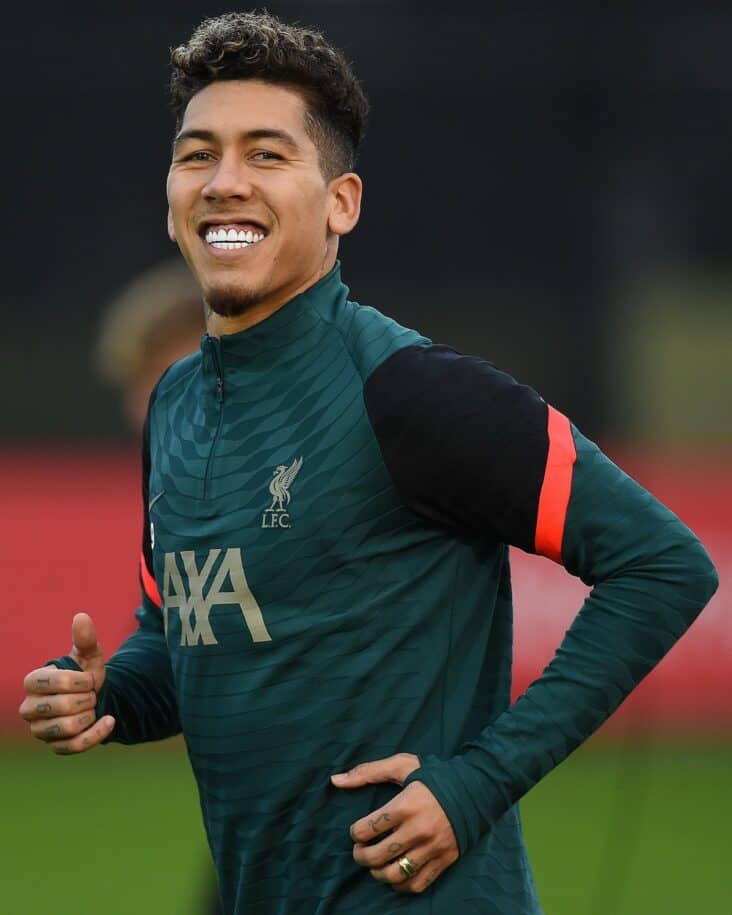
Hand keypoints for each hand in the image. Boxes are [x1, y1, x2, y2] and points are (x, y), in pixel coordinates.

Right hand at [18, 612, 114, 754]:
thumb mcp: (89, 655)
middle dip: (87, 698)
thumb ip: (85, 638)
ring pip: (67, 728)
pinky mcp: (55, 746)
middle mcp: (29, 708)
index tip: (89, 678)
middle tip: (91, 694)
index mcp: (33, 681)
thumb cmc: (85, 672)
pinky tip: (109, 720)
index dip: (80, 680)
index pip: (55, 682)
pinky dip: (96, 734)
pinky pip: (74, 746)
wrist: (95, 697)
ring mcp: (40, 730)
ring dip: (89, 715)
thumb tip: (81, 616)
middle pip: (62, 706)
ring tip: (92, 707)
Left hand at [331, 753, 458, 893]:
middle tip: (360, 850)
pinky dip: (400, 885)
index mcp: (405, 805)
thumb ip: (367, 772)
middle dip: (360, 855)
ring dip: (377, 873)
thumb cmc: (434, 776)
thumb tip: (335, 780)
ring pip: (394, 874)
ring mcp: (431, 848)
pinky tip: (394, 875)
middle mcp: (418, 830)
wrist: (475, 789)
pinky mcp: (443, 861)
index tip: (357, 830)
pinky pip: (416, 884)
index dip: (355, 833)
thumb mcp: (402, 765)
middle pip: (376, 855)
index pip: (366, 829)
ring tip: (375, 864)